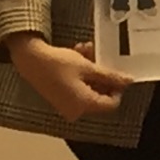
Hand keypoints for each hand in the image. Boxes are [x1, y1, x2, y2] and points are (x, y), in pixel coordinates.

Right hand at [7, 35, 131, 121]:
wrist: (30, 60)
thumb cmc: (59, 64)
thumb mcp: (88, 67)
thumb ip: (110, 76)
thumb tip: (130, 81)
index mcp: (84, 105)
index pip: (112, 104)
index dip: (118, 88)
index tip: (116, 71)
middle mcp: (76, 110)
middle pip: (100, 94)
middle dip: (101, 73)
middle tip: (98, 55)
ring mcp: (67, 105)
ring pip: (89, 87)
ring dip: (91, 69)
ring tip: (86, 49)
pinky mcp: (61, 98)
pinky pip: (78, 87)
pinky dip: (81, 73)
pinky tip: (78, 54)